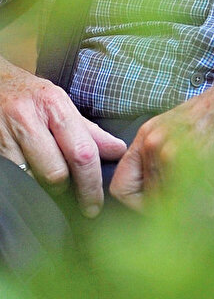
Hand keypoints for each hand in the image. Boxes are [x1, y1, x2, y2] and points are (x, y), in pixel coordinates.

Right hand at [0, 58, 126, 216]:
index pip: (82, 151)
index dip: (91, 183)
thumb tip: (117, 150)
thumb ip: (88, 130)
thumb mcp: (59, 104)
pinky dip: (25, 183)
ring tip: (50, 181)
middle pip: (56, 172)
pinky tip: (30, 178)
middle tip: (74, 193)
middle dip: (68, 188)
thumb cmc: (29, 96)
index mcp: (54, 104)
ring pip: (32, 180)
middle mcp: (28, 118)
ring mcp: (5, 135)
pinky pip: (13, 178)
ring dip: (45, 188)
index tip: (95, 202)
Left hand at [109, 60, 213, 209]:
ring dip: (207, 204)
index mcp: (150, 134)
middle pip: (155, 206)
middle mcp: (156, 145)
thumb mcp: (187, 127)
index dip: (142, 203)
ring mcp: (178, 158)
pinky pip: (206, 209)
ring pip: (181, 212)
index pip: (122, 187)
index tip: (166, 202)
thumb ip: (168, 158)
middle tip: (210, 190)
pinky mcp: (204, 169)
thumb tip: (165, 200)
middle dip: (184, 207)